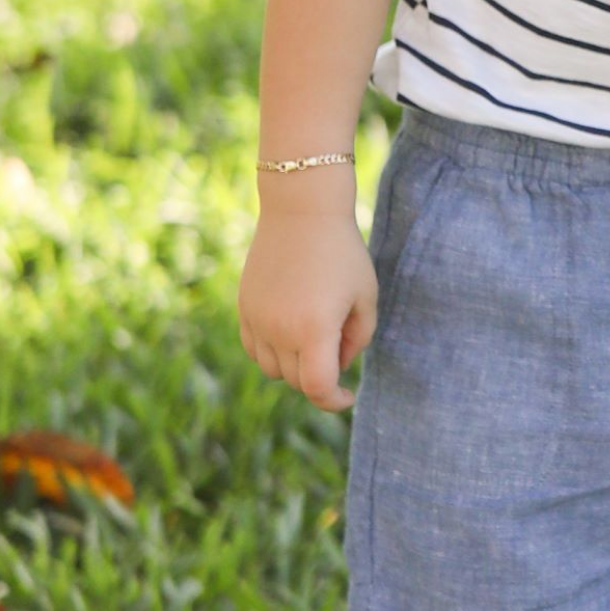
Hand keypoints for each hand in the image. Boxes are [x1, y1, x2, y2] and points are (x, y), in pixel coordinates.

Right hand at [238, 197, 379, 411]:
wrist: (301, 210)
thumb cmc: (342, 251)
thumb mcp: (365, 295)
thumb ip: (358, 339)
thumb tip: (339, 366)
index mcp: (314, 329)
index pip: (317, 388)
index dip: (334, 401)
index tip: (348, 396)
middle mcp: (279, 330)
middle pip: (296, 380)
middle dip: (320, 375)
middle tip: (339, 347)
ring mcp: (257, 319)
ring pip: (272, 369)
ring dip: (294, 366)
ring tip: (315, 336)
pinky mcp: (244, 307)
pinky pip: (254, 349)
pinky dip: (272, 351)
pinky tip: (290, 332)